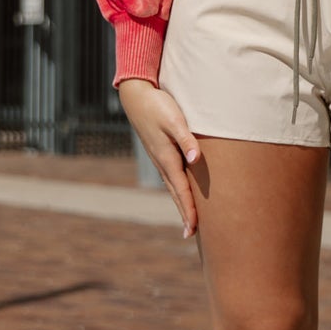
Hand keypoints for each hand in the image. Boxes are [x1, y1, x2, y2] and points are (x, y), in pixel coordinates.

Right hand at [118, 79, 202, 235]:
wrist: (136, 95)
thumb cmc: (158, 105)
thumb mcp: (174, 120)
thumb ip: (186, 140)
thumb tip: (195, 161)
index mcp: (167, 158)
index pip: (181, 190)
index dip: (188, 210)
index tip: (193, 229)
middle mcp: (162, 162)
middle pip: (176, 193)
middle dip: (184, 213)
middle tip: (190, 234)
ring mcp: (159, 157)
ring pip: (172, 186)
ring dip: (180, 203)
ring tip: (188, 218)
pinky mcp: (160, 150)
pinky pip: (170, 176)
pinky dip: (177, 189)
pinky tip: (180, 191)